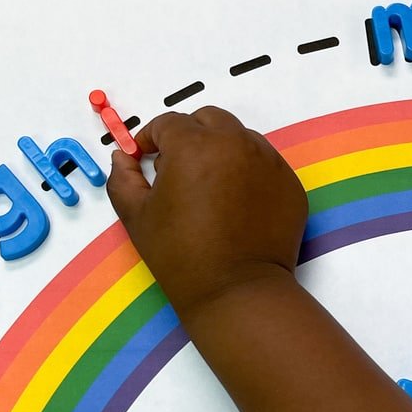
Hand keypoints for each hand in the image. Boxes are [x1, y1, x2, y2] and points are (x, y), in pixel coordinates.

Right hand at [106, 106, 307, 323]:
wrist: (236, 291)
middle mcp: (236, 144)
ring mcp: (268, 162)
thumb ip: (123, 178)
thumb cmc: (182, 256)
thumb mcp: (137, 216)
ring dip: (221, 150)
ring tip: (209, 186)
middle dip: (189, 135)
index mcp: (194, 145)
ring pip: (240, 138)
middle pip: (209, 120)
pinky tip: (236, 203)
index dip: (151, 139)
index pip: (169, 123)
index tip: (146, 158)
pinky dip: (248, 173)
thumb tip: (123, 157)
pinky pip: (264, 164)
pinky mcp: (289, 184)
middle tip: (178, 167)